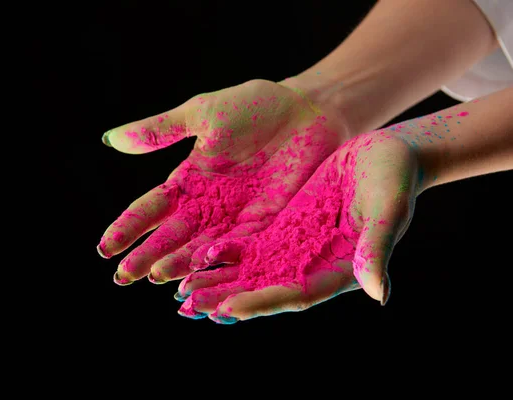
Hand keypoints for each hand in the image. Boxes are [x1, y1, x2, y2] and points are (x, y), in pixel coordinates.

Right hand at [97, 79, 349, 284]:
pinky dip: (222, 263)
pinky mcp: (267, 223)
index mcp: (189, 180)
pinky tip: (204, 275)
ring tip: (158, 279)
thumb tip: (109, 139)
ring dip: (180, 265)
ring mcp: (236, 217)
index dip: (128, 228)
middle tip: (123, 277)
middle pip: (171, 236)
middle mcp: (208, 205)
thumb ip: (160, 130)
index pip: (151, 208)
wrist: (309, 112)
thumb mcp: (202, 114)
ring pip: (201, 248)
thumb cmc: (254, 107)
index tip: (104, 248)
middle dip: (147, 255)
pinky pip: (241, 248)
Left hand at [175, 129, 420, 322]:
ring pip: (253, 269)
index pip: (294, 293)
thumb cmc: (394, 178)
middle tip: (189, 306)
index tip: (227, 309)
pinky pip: (252, 243)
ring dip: (220, 280)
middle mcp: (313, 264)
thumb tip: (378, 293)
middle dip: (228, 298)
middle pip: (265, 288)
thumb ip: (377, 247)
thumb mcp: (387, 209)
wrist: (386, 153)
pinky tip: (200, 254)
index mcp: (339, 269)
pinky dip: (227, 252)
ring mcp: (297, 245)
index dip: (261, 302)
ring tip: (183, 289)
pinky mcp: (286, 225)